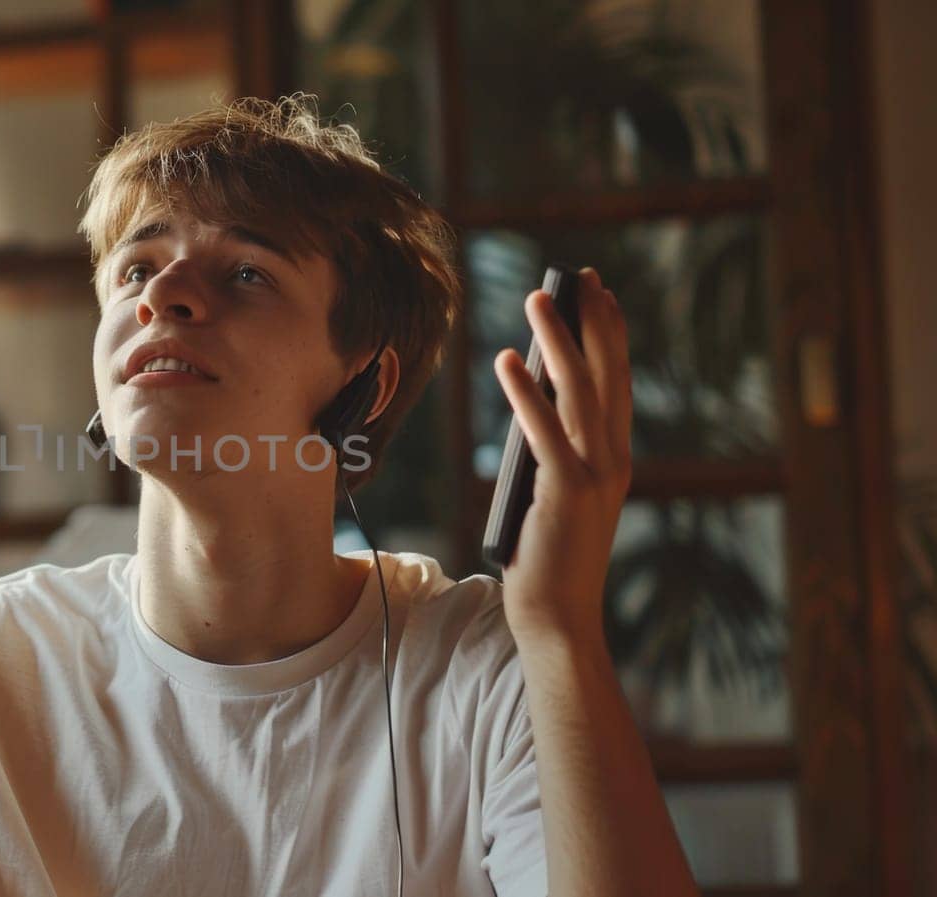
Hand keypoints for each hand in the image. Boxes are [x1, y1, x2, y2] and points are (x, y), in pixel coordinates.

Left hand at [492, 267, 631, 647]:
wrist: (558, 615)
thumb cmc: (549, 555)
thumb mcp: (554, 490)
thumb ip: (552, 447)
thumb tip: (530, 392)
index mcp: (615, 459)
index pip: (616, 384)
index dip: (610, 336)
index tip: (599, 295)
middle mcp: (613, 460)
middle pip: (606, 375)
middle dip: (592, 322)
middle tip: (578, 277)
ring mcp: (593, 475)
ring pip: (578, 392)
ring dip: (556, 340)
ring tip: (536, 299)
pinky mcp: (565, 492)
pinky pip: (543, 430)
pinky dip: (525, 392)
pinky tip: (509, 359)